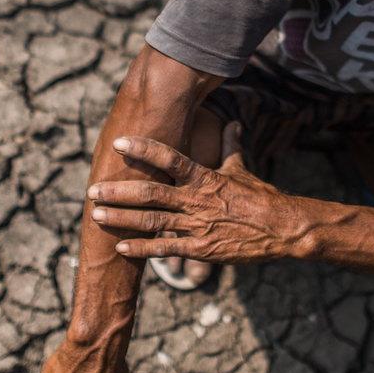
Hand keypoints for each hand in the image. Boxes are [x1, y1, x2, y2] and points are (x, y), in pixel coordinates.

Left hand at [88, 122, 314, 264]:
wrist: (282, 229)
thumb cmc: (260, 197)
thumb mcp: (242, 169)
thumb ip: (231, 145)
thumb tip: (232, 122)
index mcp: (204, 177)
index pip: (169, 158)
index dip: (143, 149)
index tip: (119, 142)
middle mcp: (195, 200)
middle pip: (150, 193)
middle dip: (118, 191)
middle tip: (92, 189)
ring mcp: (196, 227)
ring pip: (151, 221)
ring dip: (121, 219)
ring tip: (97, 214)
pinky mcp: (200, 250)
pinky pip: (165, 249)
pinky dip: (141, 248)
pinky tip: (121, 247)